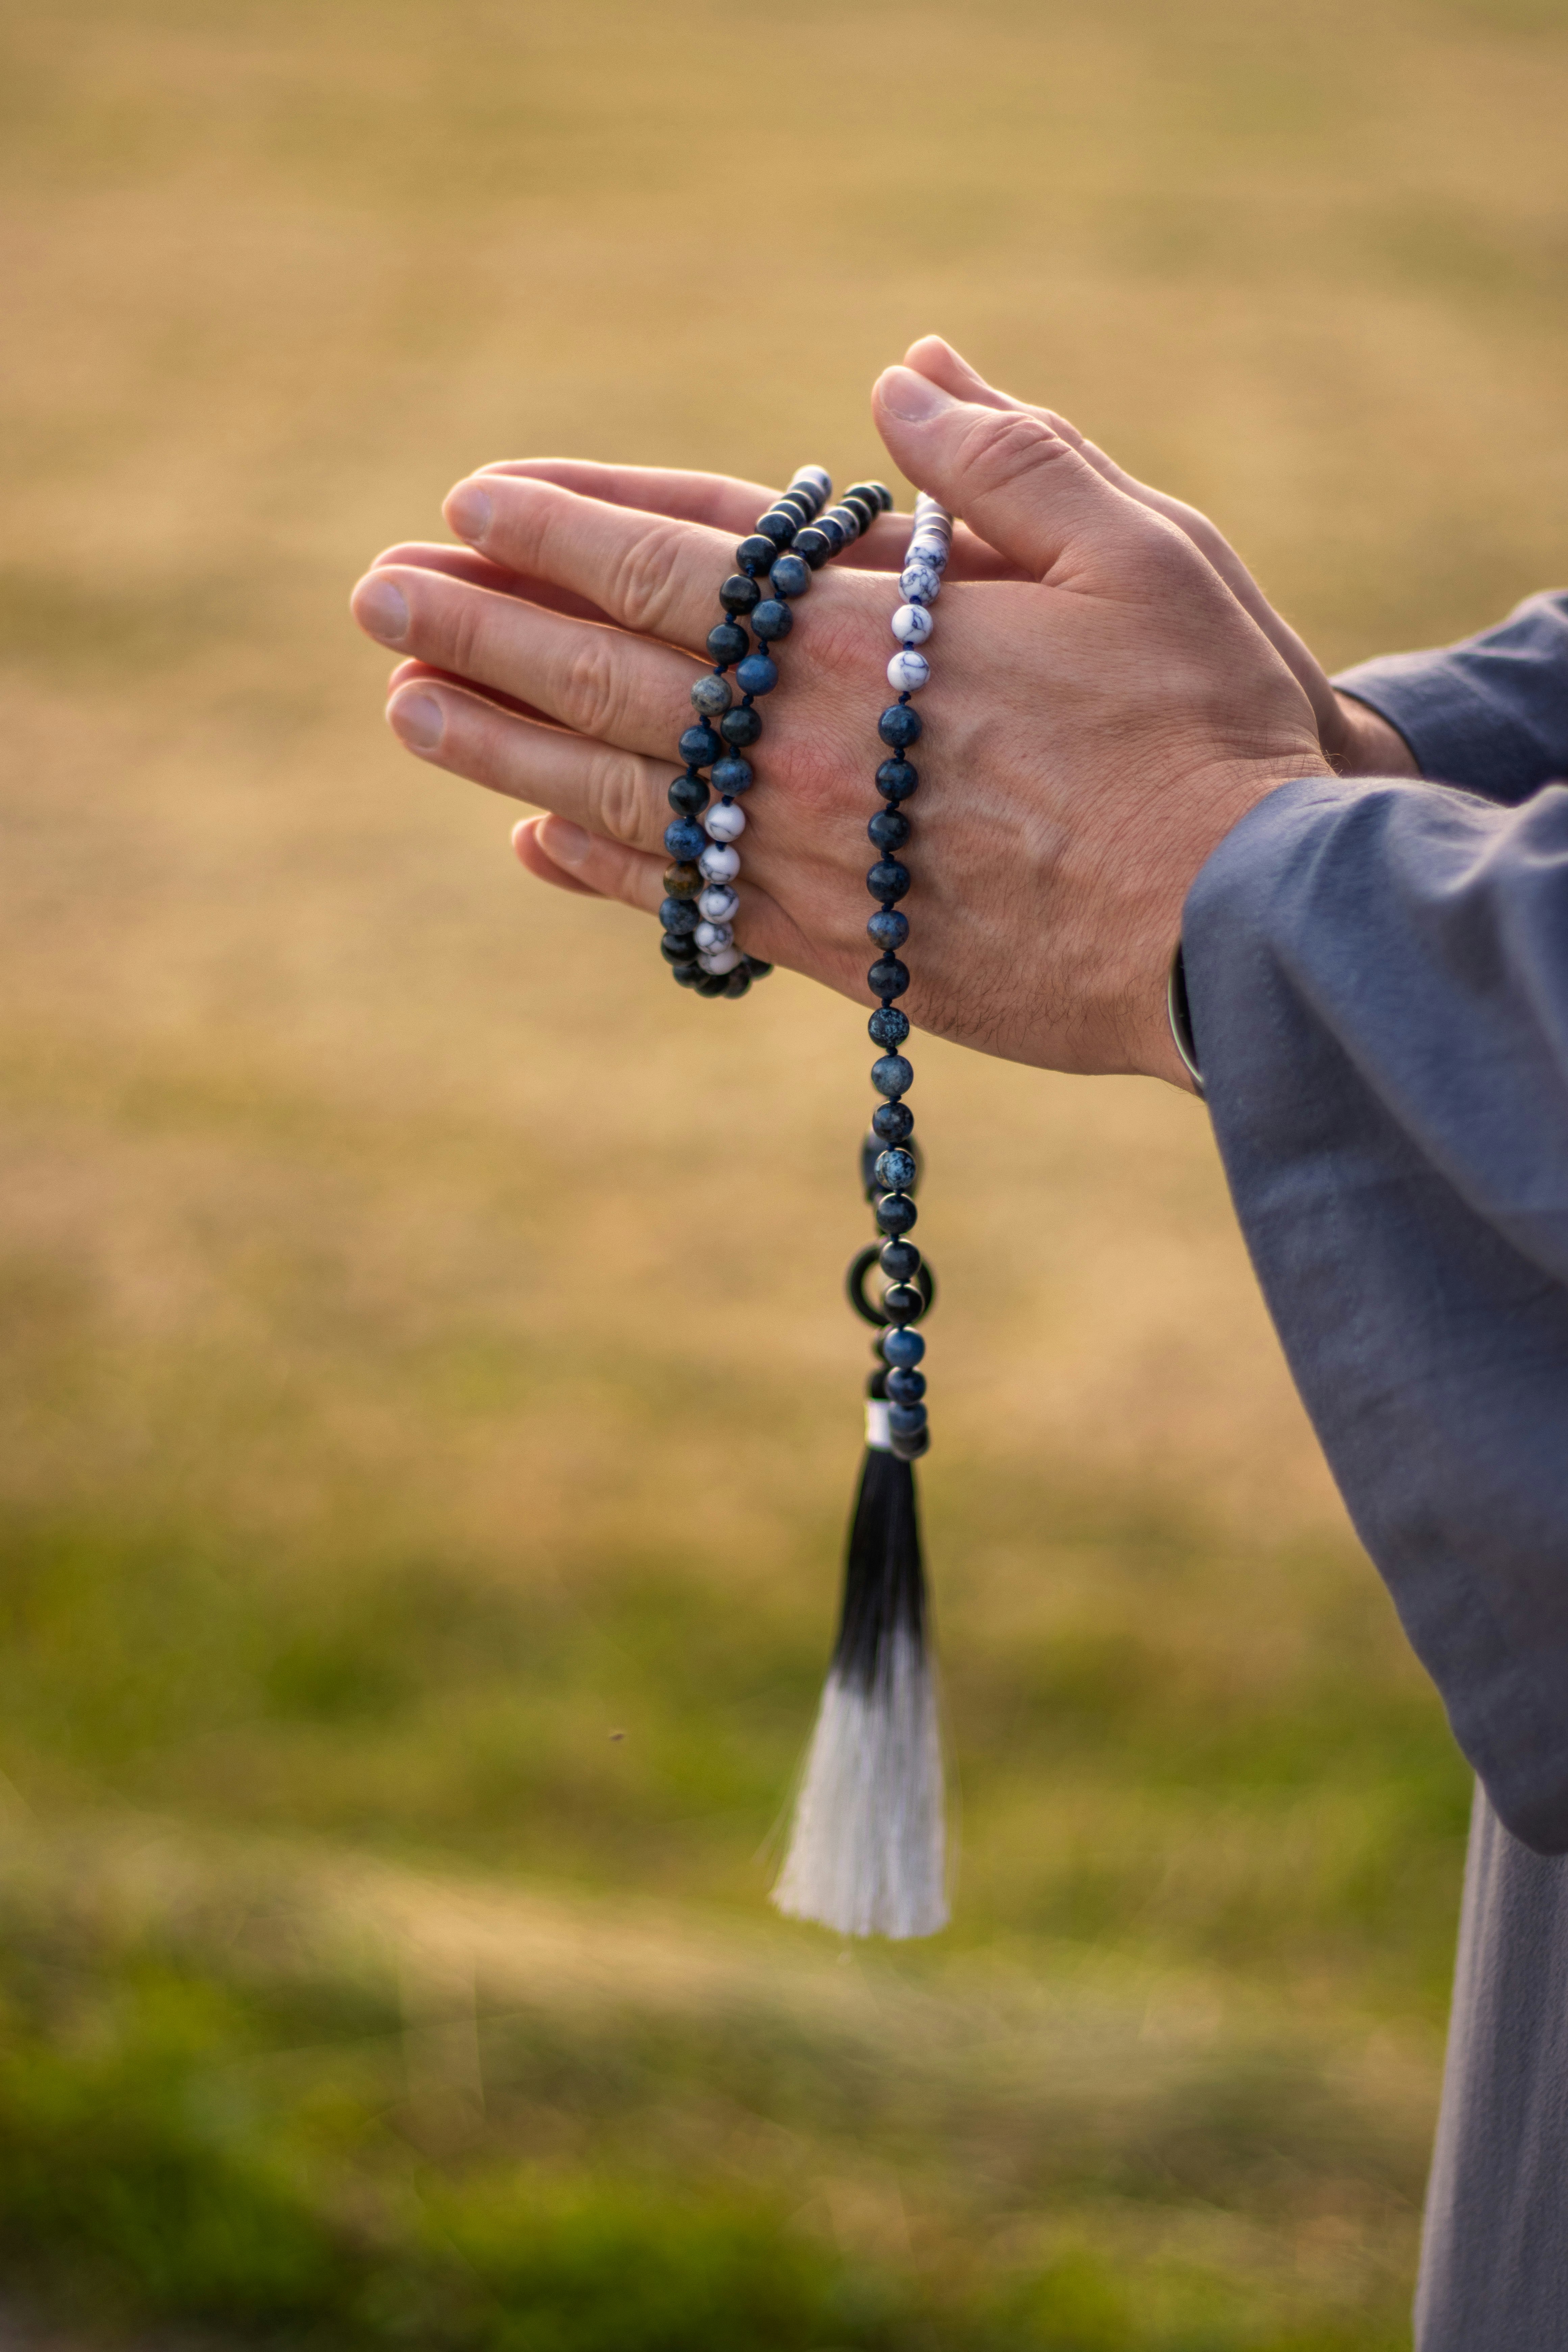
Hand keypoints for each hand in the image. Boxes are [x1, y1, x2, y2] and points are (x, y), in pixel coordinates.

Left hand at [350, 349, 1332, 1082]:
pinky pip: (685, 908)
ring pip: (618, 795)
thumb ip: (1008, 458)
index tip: (471, 502)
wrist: (1244, 930)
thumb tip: (902, 377)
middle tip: (379, 594)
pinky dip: (600, 872)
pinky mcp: (839, 953)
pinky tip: (531, 842)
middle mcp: (809, 753)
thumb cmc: (1205, 730)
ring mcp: (812, 862)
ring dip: (500, 743)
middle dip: (484, 628)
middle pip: (609, 678)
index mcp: (870, 641)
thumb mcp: (1137, 548)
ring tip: (406, 705)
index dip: (562, 526)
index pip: (671, 564)